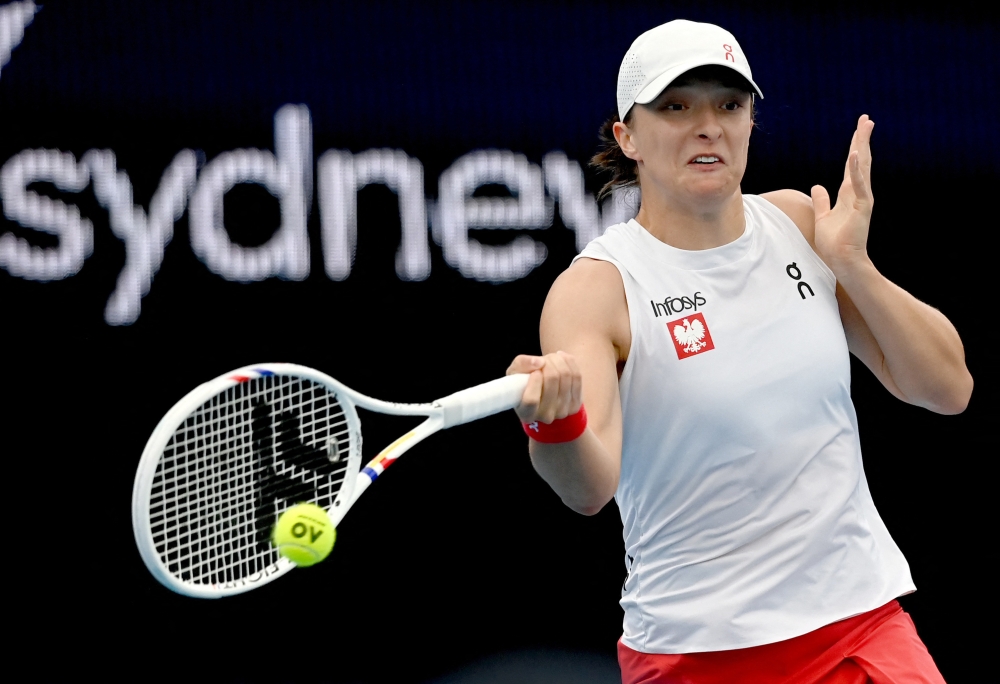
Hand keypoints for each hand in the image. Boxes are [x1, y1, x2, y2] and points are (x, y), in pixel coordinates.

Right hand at [506, 351, 581, 423]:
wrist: (545, 393)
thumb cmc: (524, 383)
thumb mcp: (514, 373)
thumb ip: (521, 364)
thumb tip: (539, 362)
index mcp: (526, 413)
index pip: (531, 400)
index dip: (534, 381)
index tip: (535, 371)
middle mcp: (545, 416)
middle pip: (552, 381)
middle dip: (548, 363)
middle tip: (543, 359)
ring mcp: (562, 411)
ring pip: (565, 375)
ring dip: (558, 360)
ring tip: (551, 358)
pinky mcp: (575, 404)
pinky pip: (577, 376)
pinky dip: (569, 362)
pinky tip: (562, 358)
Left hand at [811, 115, 874, 274]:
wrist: (842, 259)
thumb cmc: (835, 241)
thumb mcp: (823, 215)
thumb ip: (822, 200)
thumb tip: (817, 187)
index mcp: (849, 193)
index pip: (852, 165)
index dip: (855, 146)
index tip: (859, 129)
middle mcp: (858, 192)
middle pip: (860, 160)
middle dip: (862, 139)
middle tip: (866, 119)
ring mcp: (862, 198)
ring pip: (862, 167)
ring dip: (863, 146)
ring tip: (865, 127)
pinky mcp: (861, 206)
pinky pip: (858, 184)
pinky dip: (856, 169)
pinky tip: (855, 154)